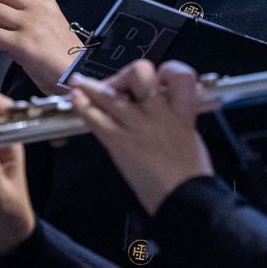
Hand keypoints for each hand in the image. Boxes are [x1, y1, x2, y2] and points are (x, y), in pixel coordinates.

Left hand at [69, 60, 212, 214]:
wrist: (184, 196)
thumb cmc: (191, 172)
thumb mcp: (191, 135)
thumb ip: (176, 117)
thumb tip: (162, 107)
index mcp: (183, 110)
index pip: (180, 74)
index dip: (169, 70)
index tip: (160, 79)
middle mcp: (159, 111)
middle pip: (140, 73)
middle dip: (126, 75)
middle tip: (118, 85)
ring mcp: (138, 124)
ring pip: (110, 94)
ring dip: (91, 86)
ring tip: (78, 83)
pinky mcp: (120, 141)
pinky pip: (96, 118)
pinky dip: (82, 107)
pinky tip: (75, 101)